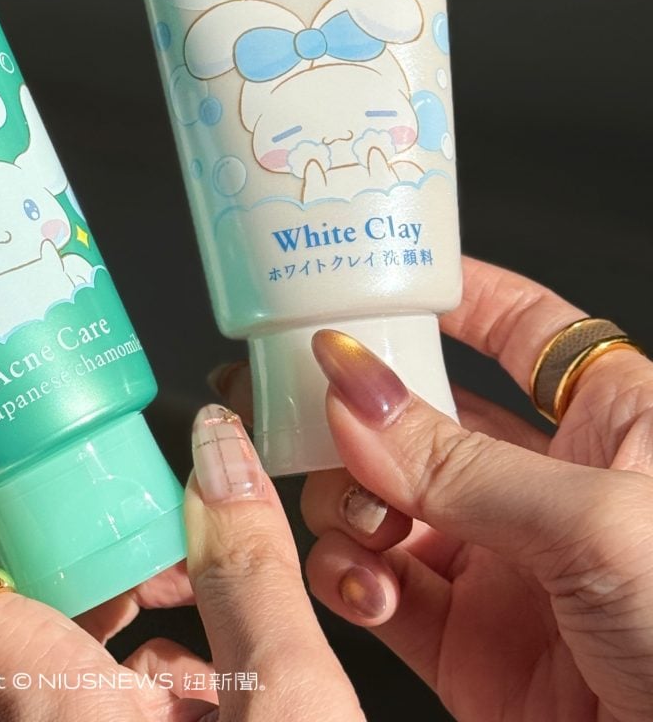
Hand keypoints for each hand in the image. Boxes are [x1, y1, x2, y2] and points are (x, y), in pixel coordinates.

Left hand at [0, 335, 364, 719]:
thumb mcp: (289, 709)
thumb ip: (248, 567)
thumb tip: (216, 445)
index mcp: (40, 699)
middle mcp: (16, 716)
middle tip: (28, 400)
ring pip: (34, 606)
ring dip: (93, 552)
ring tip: (166, 518)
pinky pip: (79, 656)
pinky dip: (133, 615)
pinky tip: (198, 614)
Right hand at [212, 257, 652, 721]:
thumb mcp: (598, 524)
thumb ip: (460, 462)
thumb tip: (352, 391)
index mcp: (616, 426)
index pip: (523, 329)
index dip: (453, 296)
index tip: (374, 275)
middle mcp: (548, 486)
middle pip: (423, 415)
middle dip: (358, 408)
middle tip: (302, 401)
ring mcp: (500, 565)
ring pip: (382, 497)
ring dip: (348, 498)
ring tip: (362, 519)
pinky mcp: (464, 642)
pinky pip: (374, 584)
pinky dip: (347, 575)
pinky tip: (364, 583)